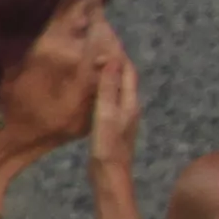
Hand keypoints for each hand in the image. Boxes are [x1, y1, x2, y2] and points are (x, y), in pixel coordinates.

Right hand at [88, 41, 143, 180]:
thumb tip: (113, 59)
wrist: (110, 177)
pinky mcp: (113, 126)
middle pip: (124, 78)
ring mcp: (122, 117)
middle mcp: (130, 107)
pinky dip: (101, 90)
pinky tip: (88, 92)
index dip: (118, 55)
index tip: (103, 42)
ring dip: (106, 77)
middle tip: (93, 50)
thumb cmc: (108, 146)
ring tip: (89, 66)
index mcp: (130, 102)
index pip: (128, 71)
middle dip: (112, 63)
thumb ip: (109, 88)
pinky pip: (109, 100)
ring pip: (116, 89)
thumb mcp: (106, 114)